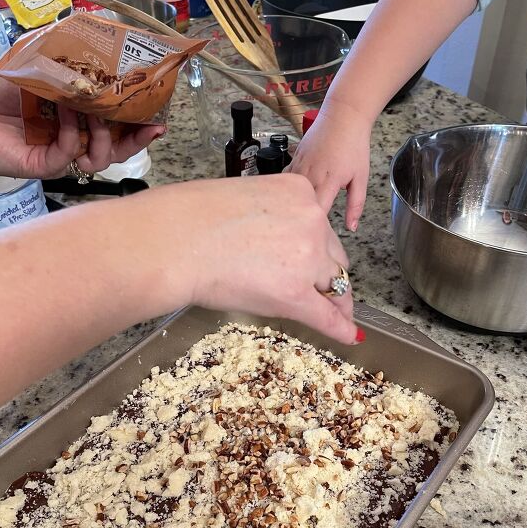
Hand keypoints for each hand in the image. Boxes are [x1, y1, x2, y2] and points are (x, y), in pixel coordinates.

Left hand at [0, 69, 163, 178]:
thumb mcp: (37, 65)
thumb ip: (67, 62)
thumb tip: (101, 52)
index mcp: (73, 119)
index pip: (113, 125)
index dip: (137, 121)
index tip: (156, 112)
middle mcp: (71, 139)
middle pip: (116, 148)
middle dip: (138, 138)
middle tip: (153, 126)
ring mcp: (59, 155)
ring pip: (101, 158)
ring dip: (105, 135)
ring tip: (96, 112)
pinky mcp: (45, 167)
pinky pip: (71, 155)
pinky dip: (73, 133)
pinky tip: (65, 112)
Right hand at [170, 175, 362, 344]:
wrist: (178, 242)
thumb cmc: (192, 220)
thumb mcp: (245, 201)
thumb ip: (270, 218)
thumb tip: (272, 245)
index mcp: (299, 192)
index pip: (320, 226)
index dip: (322, 250)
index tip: (324, 262)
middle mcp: (311, 221)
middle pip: (333, 255)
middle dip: (330, 274)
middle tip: (331, 292)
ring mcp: (307, 258)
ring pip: (333, 284)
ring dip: (335, 300)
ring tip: (340, 316)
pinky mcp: (296, 293)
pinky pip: (326, 315)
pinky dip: (340, 327)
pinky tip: (348, 335)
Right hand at [288, 100, 371, 231]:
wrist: (343, 115)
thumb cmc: (354, 145)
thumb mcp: (361, 178)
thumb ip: (356, 205)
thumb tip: (352, 228)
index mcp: (328, 181)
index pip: (316, 212)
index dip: (316, 227)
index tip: (318, 237)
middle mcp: (310, 174)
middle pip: (298, 205)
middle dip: (301, 219)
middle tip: (304, 233)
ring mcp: (299, 166)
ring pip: (289, 193)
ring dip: (291, 205)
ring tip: (294, 218)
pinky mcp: (294, 159)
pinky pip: (285, 180)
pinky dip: (286, 190)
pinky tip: (290, 198)